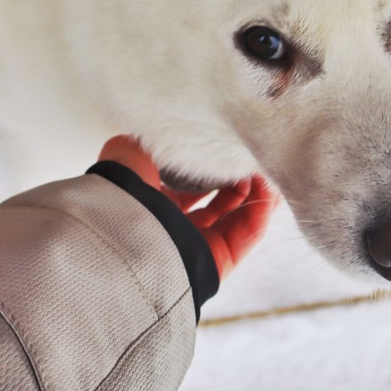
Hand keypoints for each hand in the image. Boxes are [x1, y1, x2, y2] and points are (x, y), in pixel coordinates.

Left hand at [97, 136, 278, 279]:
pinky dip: (260, 210)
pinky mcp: (218, 262)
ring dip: (254, 191)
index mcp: (149, 204)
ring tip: (263, 166)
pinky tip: (268, 185)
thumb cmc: (122, 197)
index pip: (186, 184)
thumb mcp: (127, 157)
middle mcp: (172, 226)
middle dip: (237, 178)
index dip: (209, 166)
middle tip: (251, 156)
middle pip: (216, 201)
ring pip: (236, 216)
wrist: (124, 240)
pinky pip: (246, 234)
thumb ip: (145, 142)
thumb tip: (161, 128)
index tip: (226, 146)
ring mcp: (197, 246)